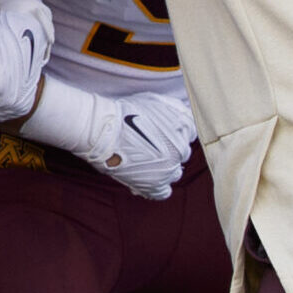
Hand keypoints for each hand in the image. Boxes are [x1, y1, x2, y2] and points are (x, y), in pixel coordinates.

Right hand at [24, 80, 198, 198]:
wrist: (104, 129)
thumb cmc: (125, 112)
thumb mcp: (156, 101)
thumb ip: (175, 109)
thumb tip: (184, 114)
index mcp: (184, 127)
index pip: (189, 133)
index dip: (173, 133)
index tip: (160, 133)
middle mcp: (181, 149)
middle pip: (181, 153)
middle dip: (169, 150)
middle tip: (150, 146)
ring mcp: (169, 168)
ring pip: (174, 173)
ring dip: (164, 168)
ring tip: (146, 162)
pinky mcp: (155, 185)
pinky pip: (164, 192)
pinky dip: (157, 187)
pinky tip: (147, 179)